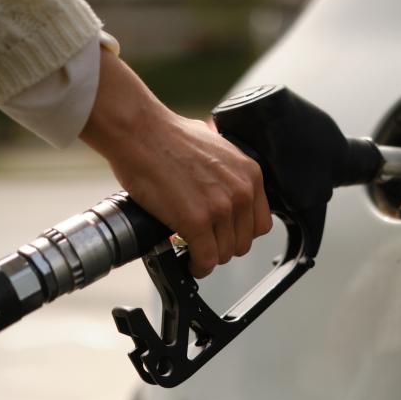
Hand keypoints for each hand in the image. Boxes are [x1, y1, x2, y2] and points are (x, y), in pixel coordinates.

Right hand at [80, 49, 272, 277]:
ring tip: (192, 250)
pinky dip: (196, 266)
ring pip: (223, 254)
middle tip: (203, 242)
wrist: (141, 132)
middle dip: (221, 245)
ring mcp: (220, 208)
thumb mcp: (215, 145)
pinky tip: (188, 262)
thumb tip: (220, 182)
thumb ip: (226, 169)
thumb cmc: (168, 134)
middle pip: (242, 242)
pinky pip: (205, 259)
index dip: (239, 232)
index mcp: (250, 173)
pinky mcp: (196, 221)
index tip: (224, 234)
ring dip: (207, 256)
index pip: (260, 223)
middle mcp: (241, 192)